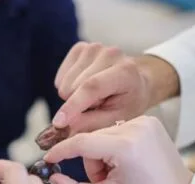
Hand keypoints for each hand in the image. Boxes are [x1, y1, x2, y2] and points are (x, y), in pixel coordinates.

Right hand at [44, 116, 191, 183]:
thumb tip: (53, 178)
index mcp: (126, 146)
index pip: (81, 143)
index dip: (61, 151)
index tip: (47, 159)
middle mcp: (136, 127)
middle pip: (91, 139)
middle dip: (90, 162)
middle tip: (103, 182)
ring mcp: (144, 120)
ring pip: (102, 134)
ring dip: (102, 154)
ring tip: (117, 174)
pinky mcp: (149, 119)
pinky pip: (116, 130)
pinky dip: (114, 146)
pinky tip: (126, 163)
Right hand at [52, 42, 179, 132]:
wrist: (136, 82)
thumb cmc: (128, 103)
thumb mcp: (117, 119)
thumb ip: (92, 123)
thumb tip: (65, 124)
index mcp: (125, 71)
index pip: (92, 87)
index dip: (73, 105)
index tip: (58, 122)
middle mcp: (109, 54)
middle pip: (74, 86)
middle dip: (78, 103)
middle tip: (97, 105)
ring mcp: (94, 48)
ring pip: (65, 82)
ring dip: (74, 95)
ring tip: (94, 96)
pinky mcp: (81, 48)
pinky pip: (61, 75)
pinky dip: (68, 86)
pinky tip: (84, 86)